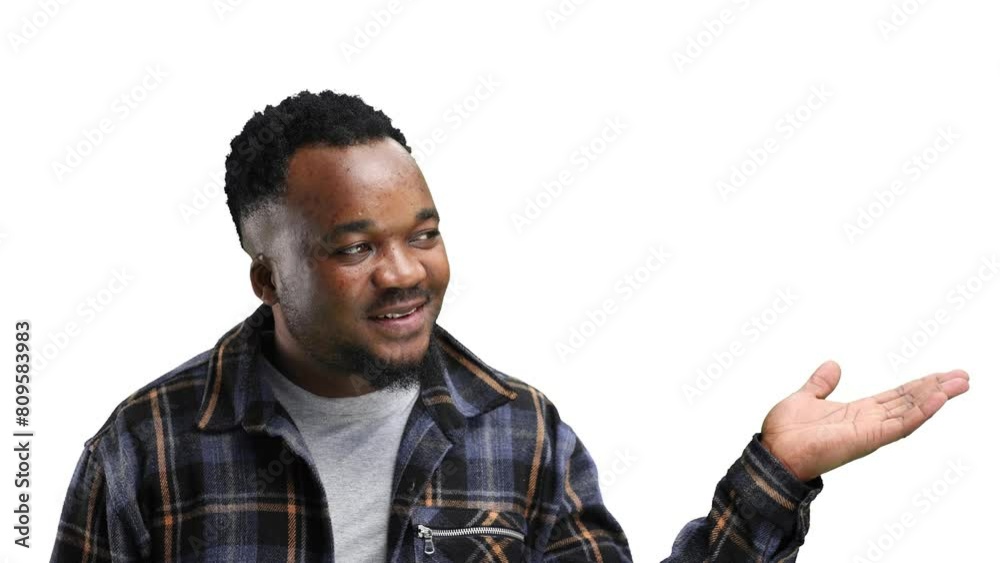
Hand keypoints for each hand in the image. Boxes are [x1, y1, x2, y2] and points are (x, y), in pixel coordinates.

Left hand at [759, 360, 969, 481]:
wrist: (772, 452)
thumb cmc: (786, 432)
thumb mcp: (806, 397)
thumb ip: (821, 383)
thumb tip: (833, 365)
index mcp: (858, 413)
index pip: (896, 397)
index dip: (919, 385)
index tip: (942, 375)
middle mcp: (869, 422)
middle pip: (910, 402)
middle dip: (936, 389)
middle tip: (963, 375)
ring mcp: (870, 432)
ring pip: (911, 412)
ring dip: (936, 397)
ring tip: (960, 382)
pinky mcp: (867, 439)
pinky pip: (899, 425)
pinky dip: (920, 412)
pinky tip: (938, 398)